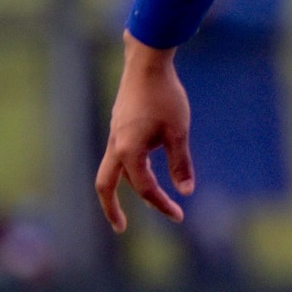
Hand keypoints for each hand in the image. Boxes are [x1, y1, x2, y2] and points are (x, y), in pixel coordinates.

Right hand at [95, 37, 193, 231]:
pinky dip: (127, 171)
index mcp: (129, 150)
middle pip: (105, 185)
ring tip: (140, 201)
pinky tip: (144, 170)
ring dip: (121, 189)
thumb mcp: (178, 132)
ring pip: (110, 170)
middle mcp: (115, 145)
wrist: (147, 63)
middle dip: (112, 208)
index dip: (161, 204)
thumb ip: (181, 163)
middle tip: (121, 228)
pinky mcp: (119, 126)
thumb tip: (186, 192)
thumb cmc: (165, 96)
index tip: (179, 215)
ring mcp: (114, 134)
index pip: (144, 188)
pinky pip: (117, 156)